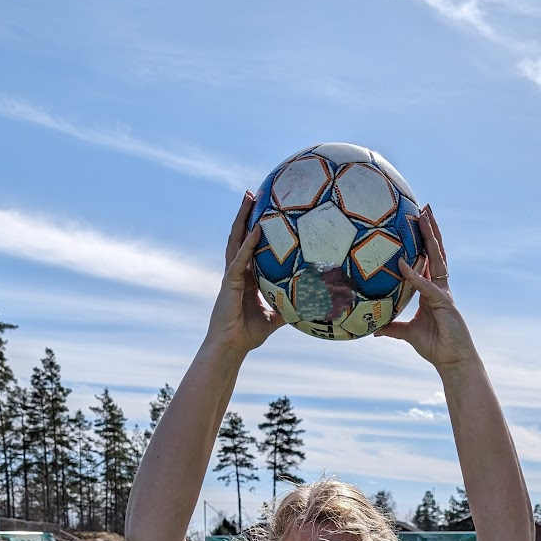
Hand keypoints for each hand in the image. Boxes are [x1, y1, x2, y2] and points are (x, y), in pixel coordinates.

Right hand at [204, 193, 284, 354]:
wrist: (231, 346)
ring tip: (248, 199)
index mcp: (245, 278)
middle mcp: (237, 272)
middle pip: (240, 236)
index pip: (250, 247)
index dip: (254, 229)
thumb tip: (310, 307)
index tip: (261, 211)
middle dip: (245, 215)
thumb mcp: (275, 318)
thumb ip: (289, 308)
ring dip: (242, 219)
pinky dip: (248, 243)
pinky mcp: (229, 282)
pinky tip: (257, 229)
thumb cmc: (248, 334)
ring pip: (236, 240)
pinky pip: (240, 258)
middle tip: (252, 194)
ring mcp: (231, 275)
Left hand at [373, 207, 476, 369]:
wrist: (452, 361)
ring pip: (437, 259)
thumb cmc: (435, 347)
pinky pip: (426, 286)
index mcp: (432, 292)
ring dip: (430, 238)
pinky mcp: (444, 303)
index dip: (423, 243)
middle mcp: (439, 288)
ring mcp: (444, 293)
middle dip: (430, 230)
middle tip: (424, 208)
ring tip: (425, 217)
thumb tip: (375, 329)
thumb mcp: (408, 334)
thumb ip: (393, 328)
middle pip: (435, 252)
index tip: (416, 223)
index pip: (427, 261)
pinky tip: (403, 263)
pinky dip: (414, 275)